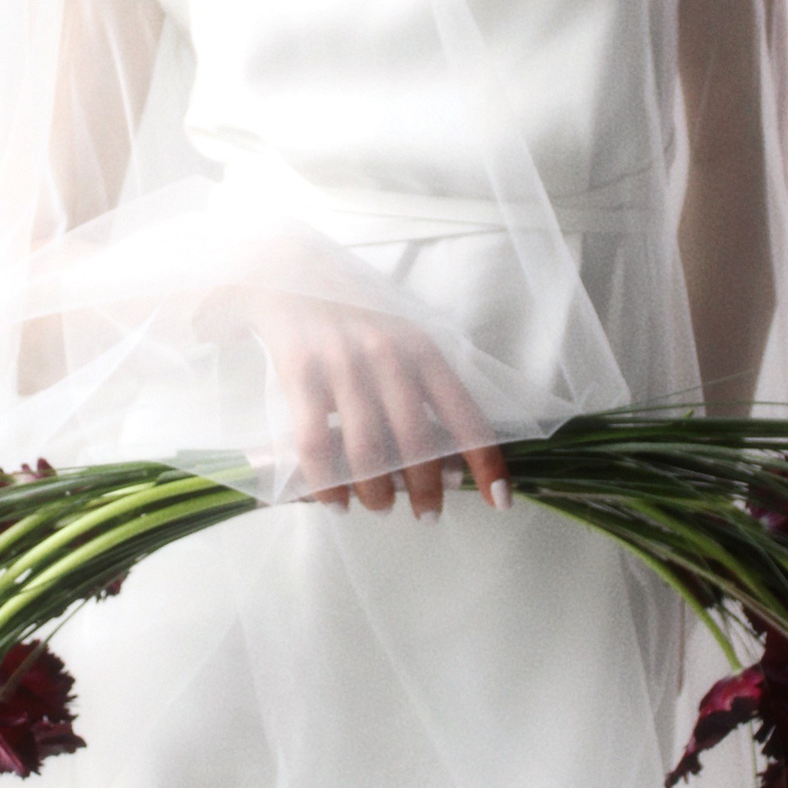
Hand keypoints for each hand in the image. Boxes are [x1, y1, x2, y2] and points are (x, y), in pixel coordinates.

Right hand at [217, 286, 508, 515]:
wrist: (287, 271)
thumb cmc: (353, 315)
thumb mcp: (401, 336)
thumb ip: (424, 387)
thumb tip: (452, 458)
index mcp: (423, 349)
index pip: (465, 415)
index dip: (486, 463)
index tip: (500, 501)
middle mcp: (389, 356)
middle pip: (418, 443)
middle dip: (427, 490)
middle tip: (428, 516)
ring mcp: (343, 365)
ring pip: (368, 451)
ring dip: (376, 493)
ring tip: (377, 507)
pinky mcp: (301, 374)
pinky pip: (317, 446)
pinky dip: (327, 484)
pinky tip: (334, 501)